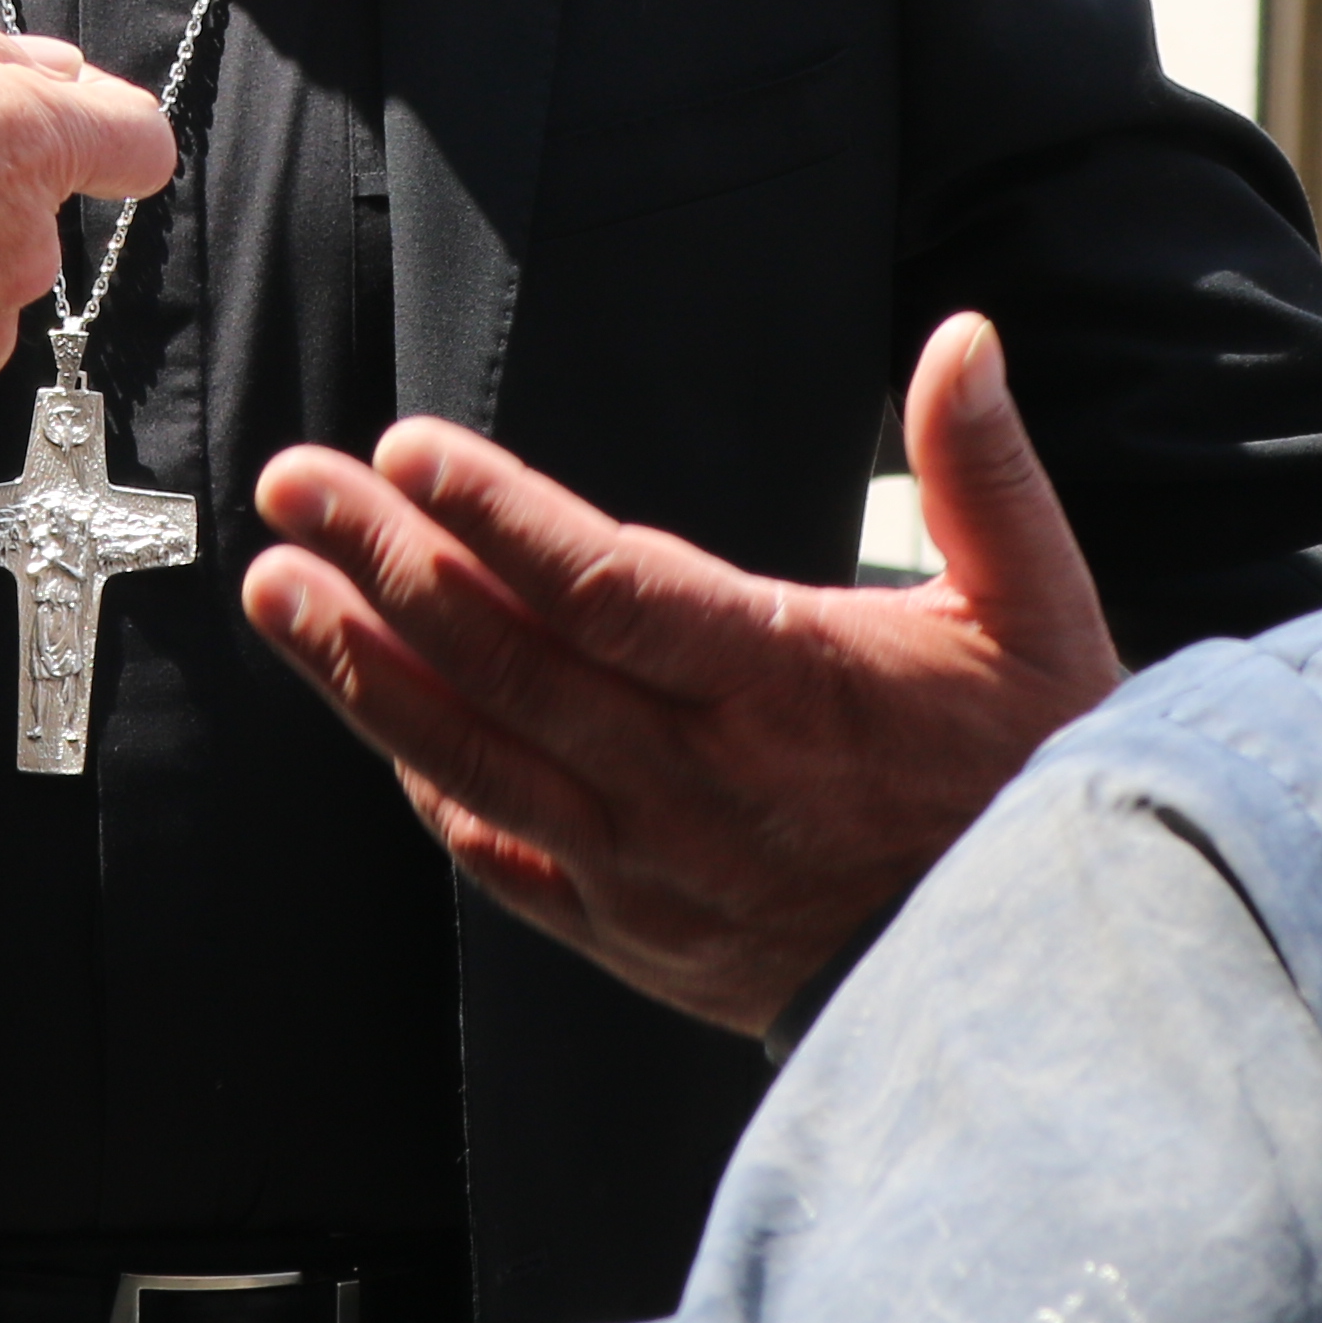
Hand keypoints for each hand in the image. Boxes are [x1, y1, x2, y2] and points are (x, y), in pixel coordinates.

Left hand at [238, 313, 1124, 1041]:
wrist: (1046, 985)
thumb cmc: (1038, 773)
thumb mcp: (1042, 614)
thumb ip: (988, 472)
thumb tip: (962, 337)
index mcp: (791, 687)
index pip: (611, 591)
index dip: (500, 520)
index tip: (408, 449)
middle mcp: (705, 786)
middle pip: (512, 664)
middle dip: (388, 565)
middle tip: (294, 485)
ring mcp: (659, 871)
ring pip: (479, 761)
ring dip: (364, 669)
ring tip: (274, 585)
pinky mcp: (640, 938)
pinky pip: (505, 860)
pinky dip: (431, 788)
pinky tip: (371, 714)